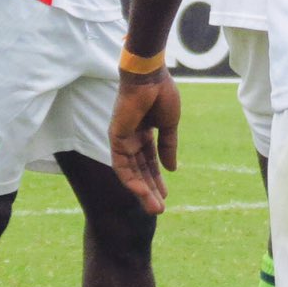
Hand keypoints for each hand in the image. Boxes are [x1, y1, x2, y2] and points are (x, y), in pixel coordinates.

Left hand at [110, 70, 180, 214]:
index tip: (165, 195)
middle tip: (159, 210)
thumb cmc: (161, 93)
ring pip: (131, 172)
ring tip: (154, 209)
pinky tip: (142, 192)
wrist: (150, 76)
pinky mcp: (115, 138)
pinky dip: (131, 179)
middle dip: (150, 191)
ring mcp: (121, 140)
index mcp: (144, 133)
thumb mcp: (169, 125)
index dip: (157, 179)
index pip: (149, 162)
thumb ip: (168, 147)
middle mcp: (130, 139)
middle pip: (140, 171)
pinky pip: (122, 165)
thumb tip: (172, 169)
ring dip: (142, 191)